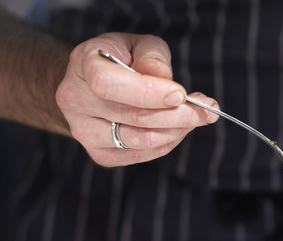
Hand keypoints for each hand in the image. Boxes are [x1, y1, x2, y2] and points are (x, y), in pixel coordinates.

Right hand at [55, 33, 218, 165]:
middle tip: (207, 109)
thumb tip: (163, 78)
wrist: (91, 84)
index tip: (181, 94)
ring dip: (177, 130)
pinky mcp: (99, 154)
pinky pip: (141, 155)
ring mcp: (83, 131)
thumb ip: (152, 56)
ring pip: (140, 141)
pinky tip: (177, 128)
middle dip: (178, 115)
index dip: (148, 92)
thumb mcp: (138, 44)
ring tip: (196, 117)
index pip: (109, 84)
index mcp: (82, 64)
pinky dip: (167, 142)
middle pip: (133, 117)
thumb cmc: (120, 59)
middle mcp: (75, 100)